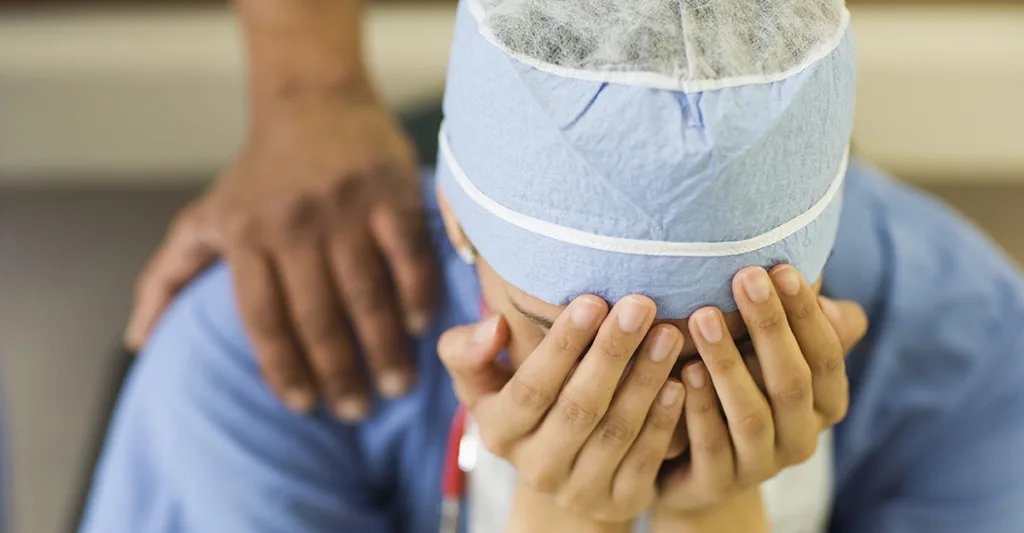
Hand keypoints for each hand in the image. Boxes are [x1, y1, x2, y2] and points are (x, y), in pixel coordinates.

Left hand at [124, 83, 437, 418]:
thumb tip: (138, 339)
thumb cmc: (257, 173)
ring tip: (396, 387)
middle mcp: (291, 224)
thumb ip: (169, 276)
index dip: (284, 371)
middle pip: (317, 316)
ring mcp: (343, 207)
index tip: (303, 407)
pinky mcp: (388, 190)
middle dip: (338, 373)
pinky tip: (416, 326)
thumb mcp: (203, 218)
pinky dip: (414, 293)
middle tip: (356, 409)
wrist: (310, 97)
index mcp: (245, 237)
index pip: (263, 320)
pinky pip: (405, 253)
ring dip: (382, 347)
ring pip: (365, 293)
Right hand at [438, 296, 685, 522]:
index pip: (532, 387)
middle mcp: (536, 468)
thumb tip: (495, 326)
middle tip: (640, 306)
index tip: (592, 301)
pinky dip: (664, 420)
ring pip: (616, 431)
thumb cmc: (522, 402)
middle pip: (578, 407)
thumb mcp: (481, 381)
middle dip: (611, 353)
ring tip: (667, 334)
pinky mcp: (620, 501)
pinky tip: (680, 381)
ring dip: (644, 380)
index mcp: (500, 432)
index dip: (562, 346)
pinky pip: (645, 459)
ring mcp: (579, 490)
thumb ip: (468, 351)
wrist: (560, 474)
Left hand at [657, 265, 867, 514]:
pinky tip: (682, 371)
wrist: (696, 470)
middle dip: (769, 327)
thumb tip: (808, 262)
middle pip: (792, 381)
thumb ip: (788, 319)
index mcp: (825, 402)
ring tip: (702, 317)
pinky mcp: (720, 484)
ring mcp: (763, 465)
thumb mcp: (764, 352)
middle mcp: (802, 437)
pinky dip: (698, 407)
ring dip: (728, 363)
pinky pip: (711, 446)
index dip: (805, 313)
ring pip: (751, 414)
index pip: (827, 354)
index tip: (781, 267)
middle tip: (743, 277)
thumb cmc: (737, 387)